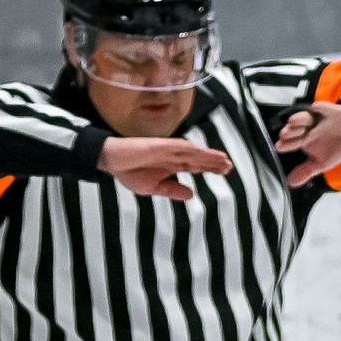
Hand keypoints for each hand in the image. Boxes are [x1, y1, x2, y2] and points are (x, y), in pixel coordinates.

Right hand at [99, 137, 232, 200]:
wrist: (110, 162)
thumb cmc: (130, 172)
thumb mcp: (154, 187)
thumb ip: (172, 190)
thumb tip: (191, 195)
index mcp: (173, 165)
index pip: (196, 166)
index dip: (211, 167)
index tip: (226, 171)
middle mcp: (173, 156)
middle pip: (198, 158)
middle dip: (214, 161)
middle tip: (230, 165)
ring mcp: (166, 150)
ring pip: (191, 151)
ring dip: (205, 154)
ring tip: (221, 158)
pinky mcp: (156, 146)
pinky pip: (174, 146)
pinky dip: (188, 148)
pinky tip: (199, 150)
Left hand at [273, 101, 340, 186]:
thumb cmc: (335, 146)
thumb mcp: (322, 163)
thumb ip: (307, 171)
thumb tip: (291, 183)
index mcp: (304, 139)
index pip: (292, 142)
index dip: (286, 144)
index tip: (279, 147)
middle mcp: (308, 128)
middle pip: (296, 128)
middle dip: (290, 131)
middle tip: (284, 134)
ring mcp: (319, 119)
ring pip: (307, 117)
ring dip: (299, 118)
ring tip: (293, 121)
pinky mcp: (332, 111)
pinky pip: (326, 108)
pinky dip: (322, 107)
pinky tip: (316, 107)